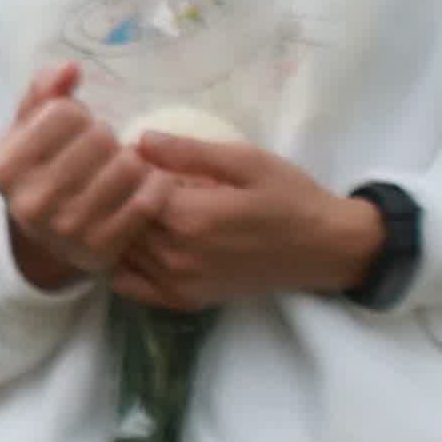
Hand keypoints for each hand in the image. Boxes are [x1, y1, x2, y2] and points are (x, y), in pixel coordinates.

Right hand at [0, 72, 165, 291]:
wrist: (45, 240)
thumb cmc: (41, 171)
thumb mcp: (27, 131)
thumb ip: (43, 92)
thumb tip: (70, 67)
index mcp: (5, 166)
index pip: (64, 113)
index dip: (77, 114)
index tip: (74, 132)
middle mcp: (31, 201)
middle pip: (99, 138)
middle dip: (106, 137)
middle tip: (102, 152)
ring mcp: (67, 229)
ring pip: (127, 166)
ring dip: (132, 160)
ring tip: (121, 168)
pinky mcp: (102, 248)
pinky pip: (147, 200)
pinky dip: (153, 185)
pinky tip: (141, 185)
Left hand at [112, 127, 390, 313]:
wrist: (326, 248)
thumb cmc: (289, 197)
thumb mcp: (246, 161)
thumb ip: (189, 152)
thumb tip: (138, 139)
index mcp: (191, 219)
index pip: (126, 192)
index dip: (122, 169)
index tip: (127, 152)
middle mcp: (178, 258)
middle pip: (118, 223)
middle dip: (115, 197)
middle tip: (123, 175)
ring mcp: (179, 285)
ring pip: (120, 253)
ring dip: (117, 227)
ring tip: (132, 203)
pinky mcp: (185, 302)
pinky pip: (131, 286)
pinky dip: (122, 263)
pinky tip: (136, 240)